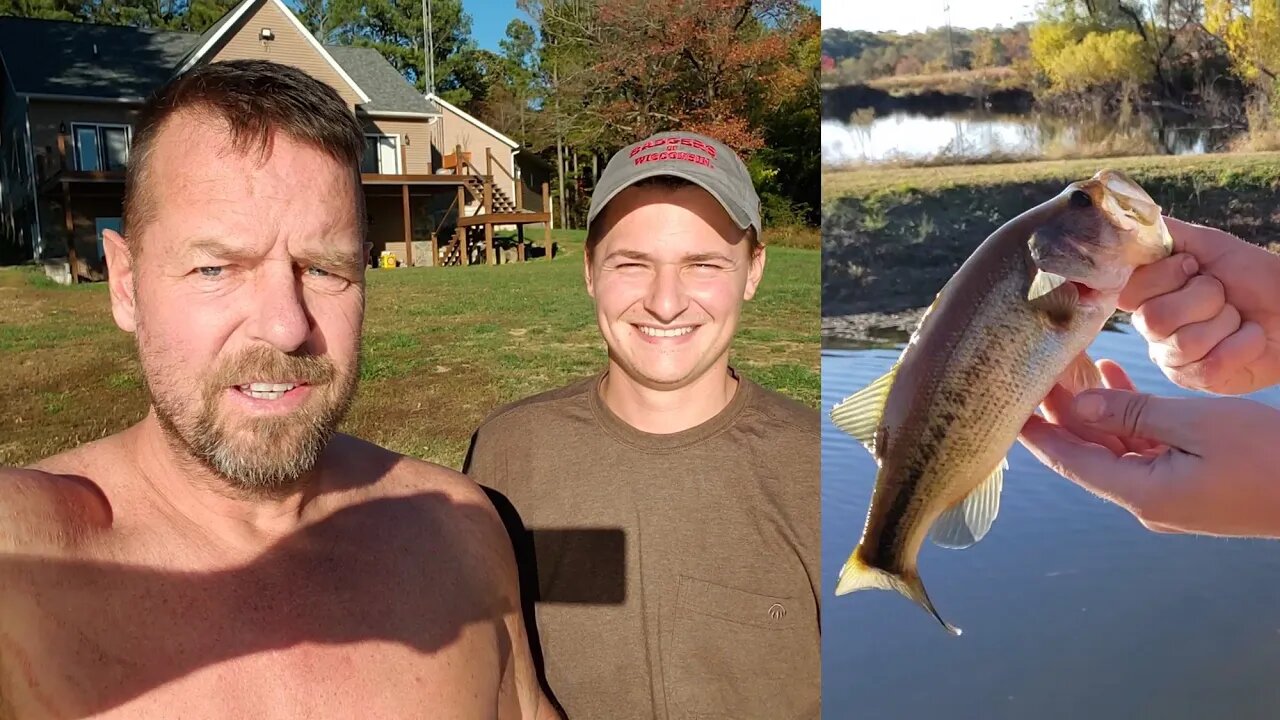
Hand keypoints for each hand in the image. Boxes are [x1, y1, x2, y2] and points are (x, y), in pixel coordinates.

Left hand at [1019, 359, 1279, 537]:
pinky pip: (1144, 451)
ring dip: (1094, 411)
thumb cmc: (1268, 457)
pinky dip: (1127, 419)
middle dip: (1061, 413)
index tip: (1005, 406)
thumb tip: (1079, 404)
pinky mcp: (1189, 488)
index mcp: (1141, 493)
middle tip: (1037, 371)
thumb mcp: (1195, 424)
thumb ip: (1132, 412)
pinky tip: (1115, 381)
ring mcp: (1168, 498)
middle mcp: (1146, 502)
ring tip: (1071, 367)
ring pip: (1114, 449)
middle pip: (1087, 453)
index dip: (1034, 433)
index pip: (1068, 461)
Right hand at [1118, 217, 1279, 394]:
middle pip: (1155, 319)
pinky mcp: (1198, 380)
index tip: (1194, 268)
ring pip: (1184, 343)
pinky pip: (1210, 365)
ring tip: (1238, 318)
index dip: (1166, 277)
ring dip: (1226, 322)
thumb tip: (1120, 224)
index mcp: (1147, 296)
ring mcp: (1172, 358)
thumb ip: (1160, 234)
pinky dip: (1243, 344)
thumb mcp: (1206, 244)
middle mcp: (1152, 329)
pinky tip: (1250, 338)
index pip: (1129, 292)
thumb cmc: (1252, 276)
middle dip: (1205, 298)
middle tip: (1222, 294)